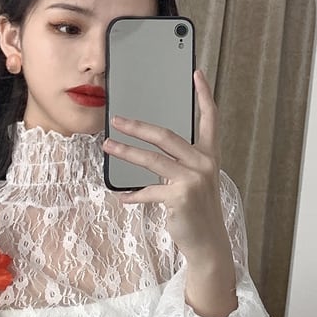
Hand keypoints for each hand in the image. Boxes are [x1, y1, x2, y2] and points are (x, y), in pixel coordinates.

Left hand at [103, 70, 237, 316]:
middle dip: (139, 126)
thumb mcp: (194, 182)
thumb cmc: (197, 211)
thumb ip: (179, 164)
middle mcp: (204, 164)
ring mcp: (193, 180)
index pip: (209, 118)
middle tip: (117, 119)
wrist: (208, 244)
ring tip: (107, 147)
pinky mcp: (180, 197)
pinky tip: (123, 198)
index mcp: (209, 156)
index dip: (203, 95)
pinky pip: (149, 191)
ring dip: (126, 152)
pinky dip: (134, 195)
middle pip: (167, 136)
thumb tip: (148, 150)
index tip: (196, 73)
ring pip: (152, 160)